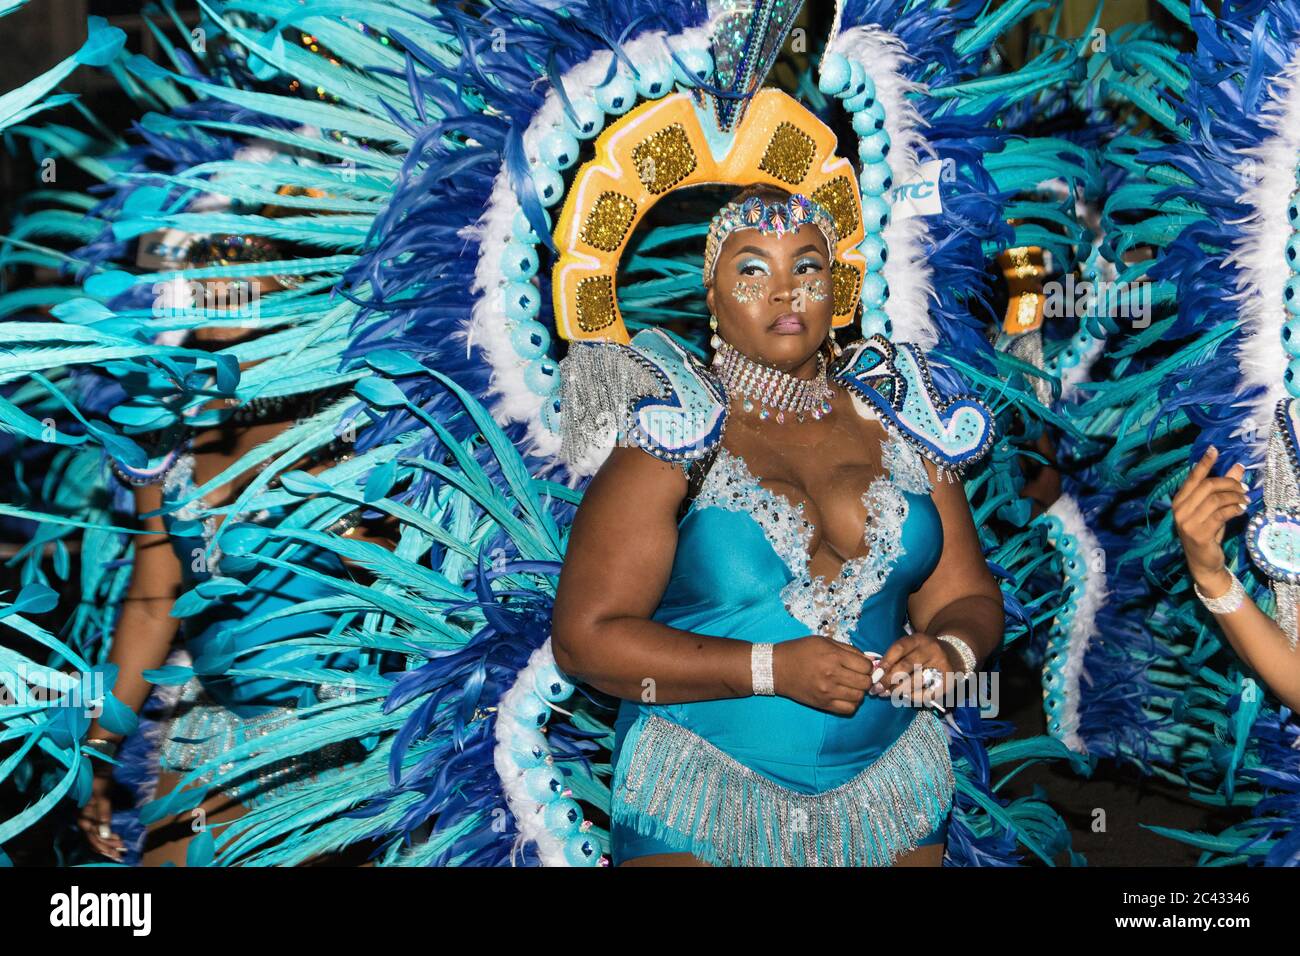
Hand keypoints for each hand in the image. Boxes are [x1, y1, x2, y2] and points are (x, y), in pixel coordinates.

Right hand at [77, 771, 124, 860]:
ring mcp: (87, 819)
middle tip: (120, 855)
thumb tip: (105, 834)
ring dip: (106, 846)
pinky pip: (95, 832)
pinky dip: (103, 838)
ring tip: (118, 851)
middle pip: (95, 841)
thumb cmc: (99, 781)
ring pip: (95, 838)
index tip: (121, 848)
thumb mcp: (102, 796)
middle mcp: (84, 822)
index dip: (108, 845)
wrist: (96, 768)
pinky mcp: (91, 816)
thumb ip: (103, 815)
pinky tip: (110, 840)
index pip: (96, 838)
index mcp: (84, 819)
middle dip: (108, 849)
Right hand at [772, 635, 875, 714]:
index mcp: (833, 656)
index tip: (861, 665)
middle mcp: (832, 675)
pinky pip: (848, 709)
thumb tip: (869, 660)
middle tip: (858, 676)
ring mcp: (827, 692)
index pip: (866, 667)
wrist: (777, 668)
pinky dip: (851, 703)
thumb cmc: (800, 651)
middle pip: (865, 683)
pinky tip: (845, 696)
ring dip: (859, 691)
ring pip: (859, 697)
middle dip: (865, 679)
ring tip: (851, 686)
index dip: (867, 666)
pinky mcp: (823, 704)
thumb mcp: (824, 641)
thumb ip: (848, 649)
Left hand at [874, 632, 959, 706]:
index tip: (875, 675)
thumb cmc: (923, 653)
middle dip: (889, 680)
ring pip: (916, 681)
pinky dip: (914, 697)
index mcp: (919, 639)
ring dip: (899, 690)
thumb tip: (876, 675)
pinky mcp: (949, 680)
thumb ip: (895, 658)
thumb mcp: (911, 648)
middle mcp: (931, 649)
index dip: (885, 662)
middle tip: (877, 689)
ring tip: (889, 694)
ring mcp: (942, 665)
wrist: (954, 654)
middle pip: (906, 666)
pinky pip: (928, 693)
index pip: (899, 648)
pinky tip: (906, 698)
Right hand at [1172, 446, 1247, 587]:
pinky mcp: (1199, 533)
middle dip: (1229, 484)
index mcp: (1179, 501)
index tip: (1214, 450)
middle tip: (1243, 488)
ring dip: (1235, 497)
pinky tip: (1241, 509)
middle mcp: (1180, 510)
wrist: (1203, 562)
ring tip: (1244, 500)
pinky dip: (1234, 509)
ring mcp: (1187, 522)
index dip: (1204, 463)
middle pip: (1208, 486)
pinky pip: (1221, 514)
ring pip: (1216, 500)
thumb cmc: (1207, 533)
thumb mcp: (1214, 509)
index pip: (1193, 478)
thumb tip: (1238, 467)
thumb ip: (1223, 488)